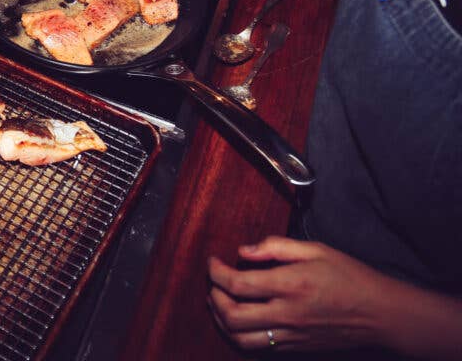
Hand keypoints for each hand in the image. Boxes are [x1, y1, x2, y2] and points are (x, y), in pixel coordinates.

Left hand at [207, 236, 387, 353]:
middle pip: (232, 315)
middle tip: (214, 283)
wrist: (382, 315)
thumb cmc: (350, 277)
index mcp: (290, 284)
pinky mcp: (296, 347)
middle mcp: (287, 313)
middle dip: (214, 298)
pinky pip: (259, 347)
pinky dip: (240, 334)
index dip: (216, 272)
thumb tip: (244, 250)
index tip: (213, 262)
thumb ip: (276, 247)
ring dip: (222, 320)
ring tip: (220, 302)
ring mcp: (291, 335)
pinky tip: (241, 318)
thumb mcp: (316, 250)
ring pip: (240, 338)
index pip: (238, 283)